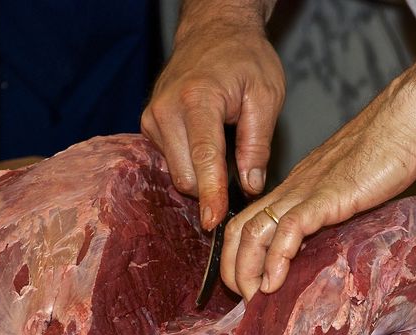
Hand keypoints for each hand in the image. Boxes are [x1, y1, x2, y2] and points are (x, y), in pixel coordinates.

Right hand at [141, 3, 284, 229]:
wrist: (214, 31)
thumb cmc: (244, 58)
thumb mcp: (265, 96)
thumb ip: (257, 144)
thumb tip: (250, 187)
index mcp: (197, 100)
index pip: (204, 159)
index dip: (211, 195)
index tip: (215, 222)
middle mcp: (166, 110)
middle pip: (185, 176)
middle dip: (212, 191)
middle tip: (241, 189)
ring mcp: (153, 118)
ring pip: (177, 173)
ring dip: (203, 179)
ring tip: (229, 162)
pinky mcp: (149, 126)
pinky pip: (171, 162)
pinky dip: (192, 167)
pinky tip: (211, 156)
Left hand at [221, 78, 415, 299]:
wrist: (406, 119)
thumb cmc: (390, 149)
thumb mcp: (356, 188)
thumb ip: (341, 209)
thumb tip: (339, 238)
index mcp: (298, 187)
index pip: (250, 220)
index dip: (238, 254)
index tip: (249, 283)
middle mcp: (293, 189)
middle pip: (240, 228)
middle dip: (232, 268)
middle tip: (243, 300)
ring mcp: (307, 192)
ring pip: (254, 231)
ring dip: (247, 271)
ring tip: (253, 299)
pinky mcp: (326, 197)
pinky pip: (289, 229)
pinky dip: (276, 260)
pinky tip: (274, 283)